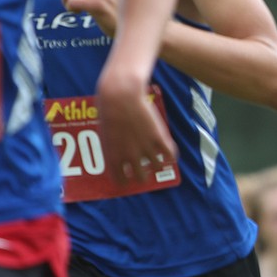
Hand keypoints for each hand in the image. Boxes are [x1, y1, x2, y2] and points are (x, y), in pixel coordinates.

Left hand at [95, 69, 176, 183]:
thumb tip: (122, 155)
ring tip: (158, 160)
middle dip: (143, 175)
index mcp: (113, 156)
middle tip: (144, 170)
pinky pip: (170, 154)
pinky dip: (171, 156)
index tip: (128, 178)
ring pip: (157, 168)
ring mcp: (145, 147)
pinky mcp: (159, 137)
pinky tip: (168, 152)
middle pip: (141, 178)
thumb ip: (114, 146)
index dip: (125, 181)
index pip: (120, 180)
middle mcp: (129, 156)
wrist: (121, 95)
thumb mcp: (106, 132)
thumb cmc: (109, 109)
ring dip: (157, 166)